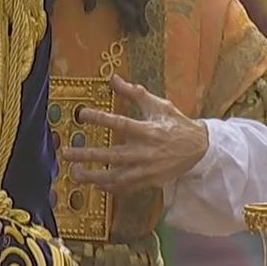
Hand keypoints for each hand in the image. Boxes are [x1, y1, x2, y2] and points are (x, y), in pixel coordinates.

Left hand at [66, 75, 208, 191]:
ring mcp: (147, 170)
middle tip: (66, 153)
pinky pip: (126, 187)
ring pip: (116, 177)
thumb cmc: (177, 124)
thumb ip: (135, 93)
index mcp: (149, 130)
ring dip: (93, 177)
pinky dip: (109, 187)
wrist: (200, 150)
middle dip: (88, 155)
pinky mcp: (149, 181)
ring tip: (74, 174)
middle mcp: (146, 152)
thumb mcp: (159, 105)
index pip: (120, 124)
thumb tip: (113, 78)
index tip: (81, 114)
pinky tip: (95, 183)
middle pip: (112, 155)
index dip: (100, 119)